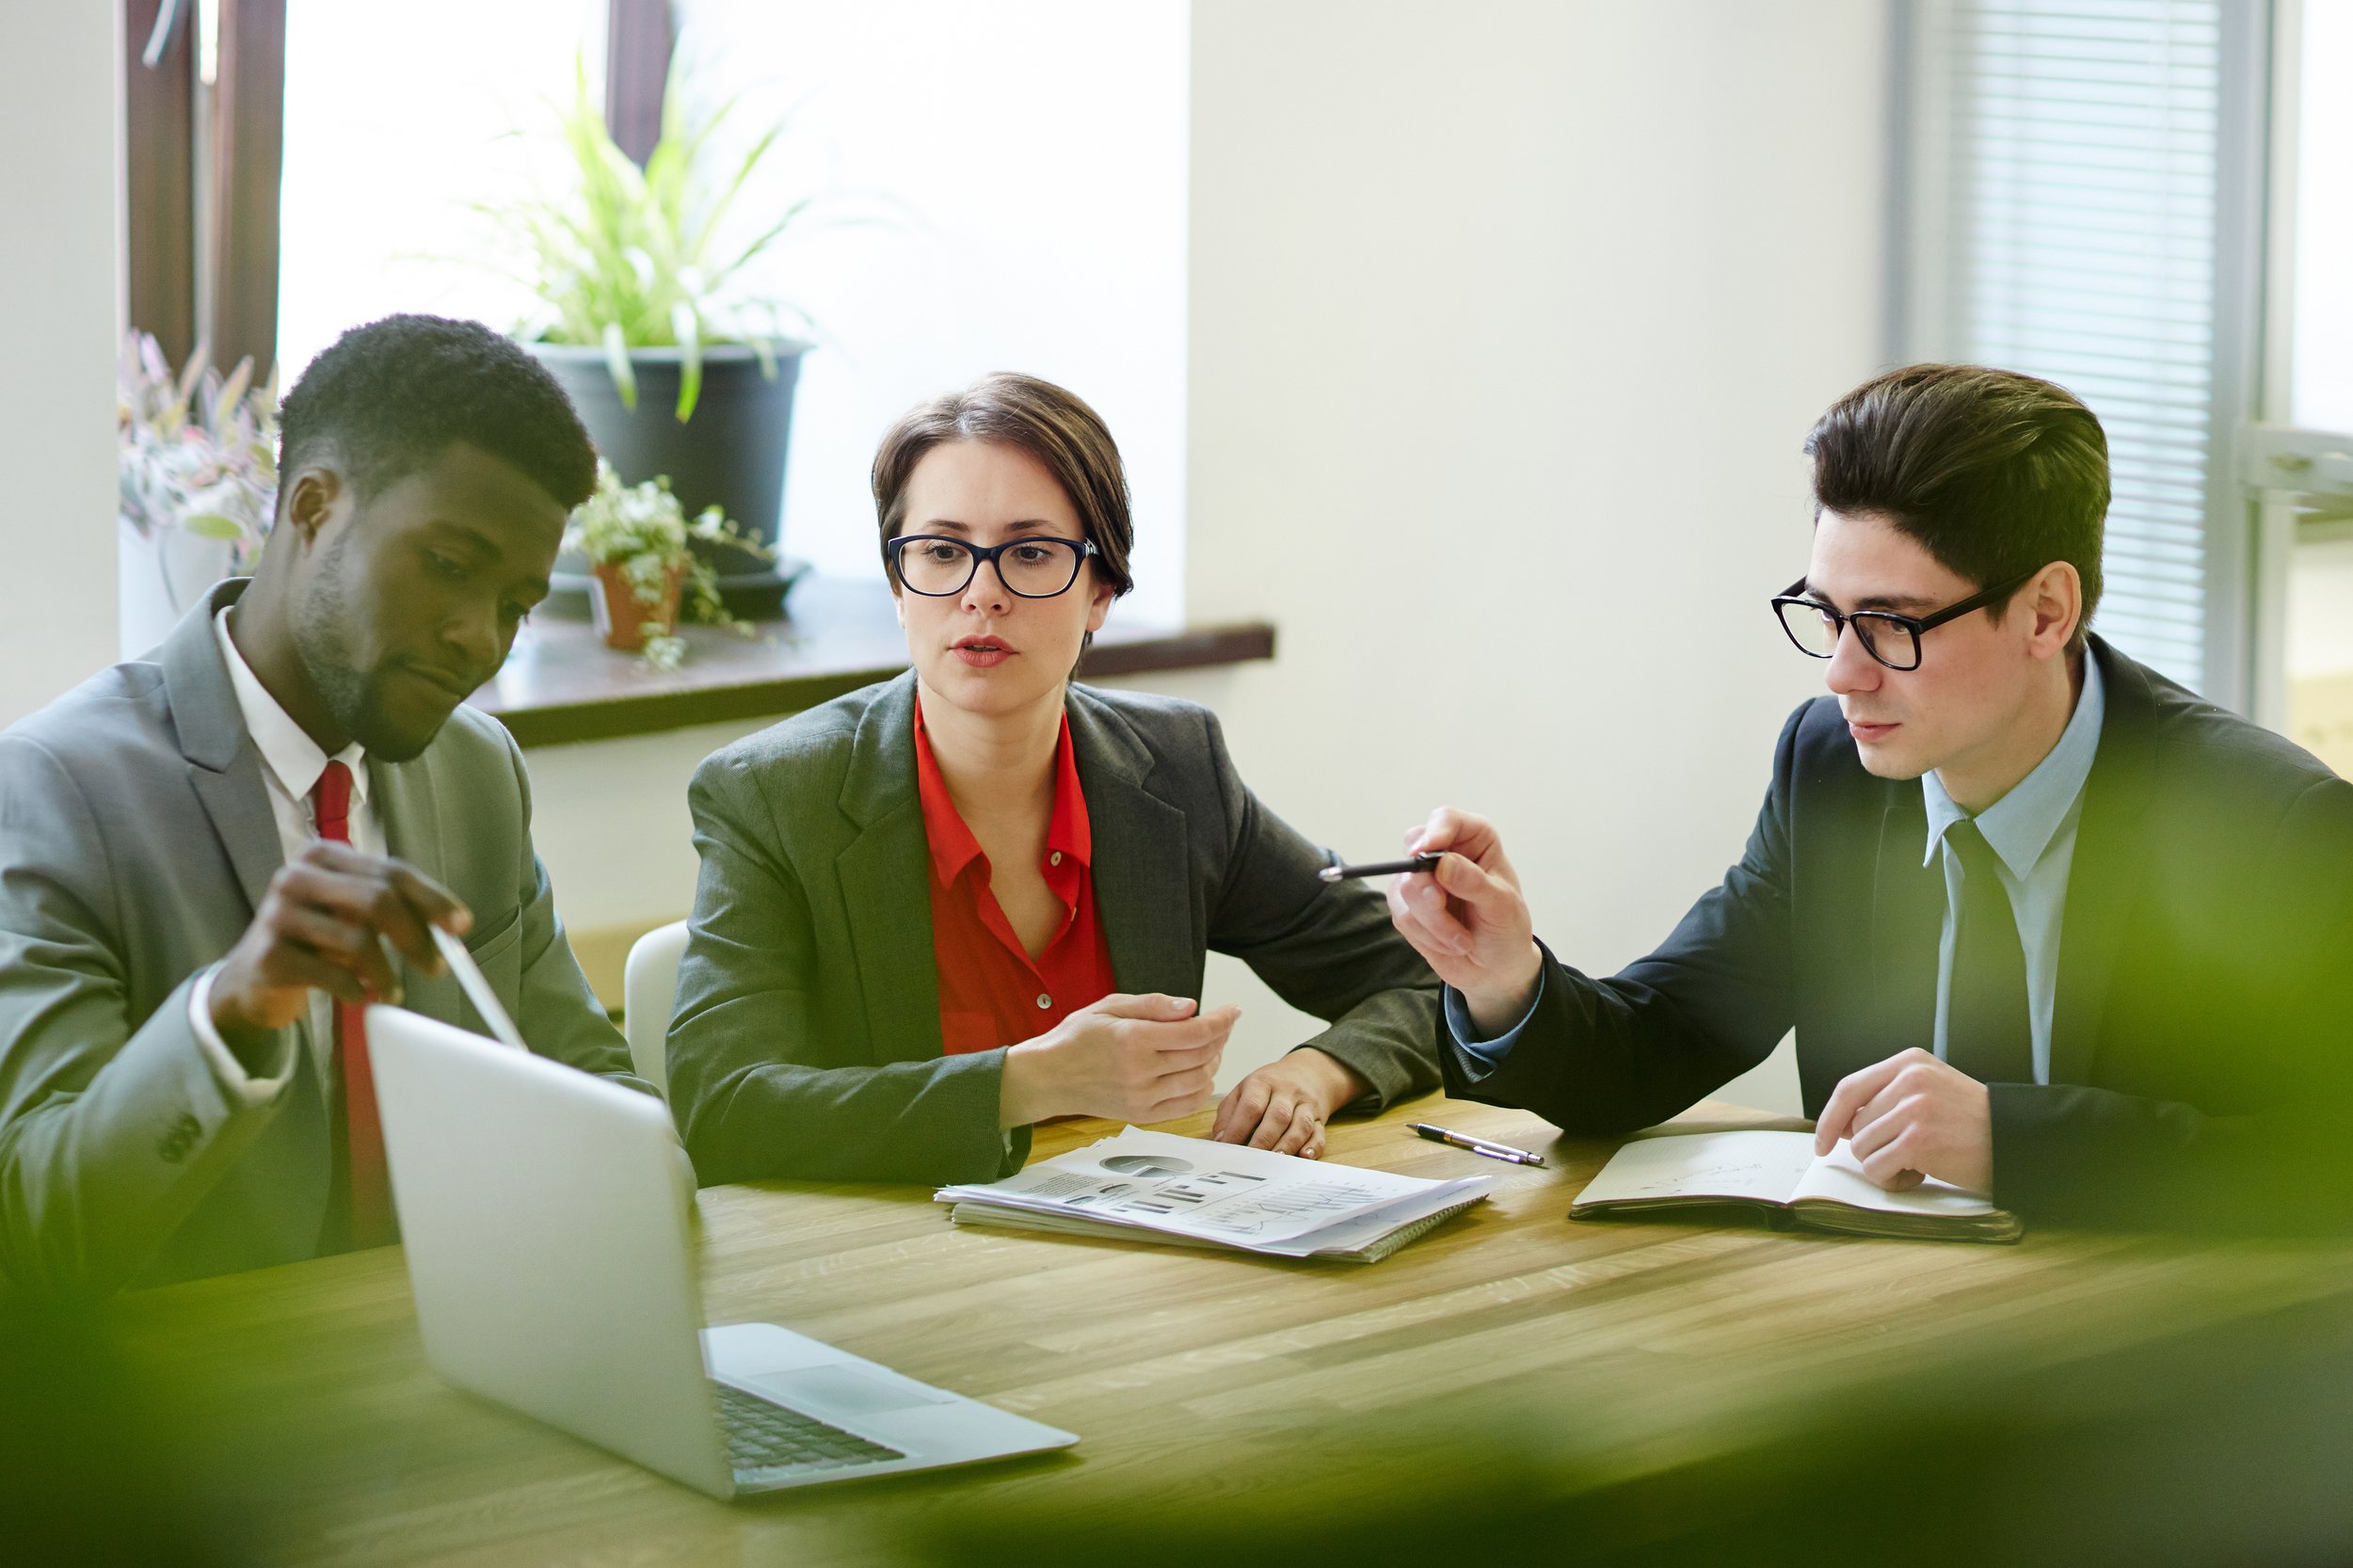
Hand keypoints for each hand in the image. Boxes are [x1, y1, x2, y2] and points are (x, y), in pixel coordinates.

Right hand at [210, 842, 470, 1035]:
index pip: (391, 871)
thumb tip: (453, 925)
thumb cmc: (314, 940)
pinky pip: (332, 974)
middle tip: (437, 967)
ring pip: (358, 939)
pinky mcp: (268, 955)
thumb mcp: (351, 914)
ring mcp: (277, 914)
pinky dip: (356, 989)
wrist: (251, 978)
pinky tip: (358, 995)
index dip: (432, 899)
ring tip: (393, 991)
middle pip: (378, 900)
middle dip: (416, 938)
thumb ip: (394, 908)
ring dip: (387, 973)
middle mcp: (296, 876)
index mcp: (323, 856)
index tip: (461, 926)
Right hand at [999, 993, 1238, 1128]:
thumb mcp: (1109, 1006)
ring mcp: (1143, 1097)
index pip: (1196, 1032)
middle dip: (1220, 1037)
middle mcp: (1140, 1071)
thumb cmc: (1076, 1038)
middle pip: (1203, 1055)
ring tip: (1206, 1047)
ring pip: (1200, 1080)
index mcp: (1133, 1039)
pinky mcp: (1142, 1115)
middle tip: (1220, 1024)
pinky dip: (1201, 1088)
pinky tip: (1196, 1072)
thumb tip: (1192, 1007)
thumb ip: (1153, 1005)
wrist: (1048, 1078)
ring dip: (1213, 1061)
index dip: (1222, 1020)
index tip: (1233, 1011)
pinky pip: (1188, 1105)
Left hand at [1209, 1047, 1367, 1157]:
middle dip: (1263, 1140)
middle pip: (1278, 1115)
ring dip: (1288, 1145)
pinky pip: (1319, 1133)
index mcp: (1262, 1082)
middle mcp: (1287, 1091)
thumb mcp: (1244, 1090)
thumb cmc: (1270, 1086)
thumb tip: (1220, 1140)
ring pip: (1301, 1125)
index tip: (1228, 1148)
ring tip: (1275, 1161)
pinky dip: (1313, 1146)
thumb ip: (1229, 1113)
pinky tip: (1304, 1156)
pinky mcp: (1320, 1117)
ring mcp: (1306, 1104)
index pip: (1251, 1106)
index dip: (1238, 1128)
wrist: (1308, 1071)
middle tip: (1251, 1160)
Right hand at [1385, 808, 1542, 1036]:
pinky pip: (1402, 915)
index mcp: (1473, 840)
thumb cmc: (1506, 929)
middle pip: (1414, 848)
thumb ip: (1474, 883)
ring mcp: (1421, 880)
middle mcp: (1444, 853)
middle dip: (1426, 886)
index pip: (1446, 820)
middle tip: (1443, 905)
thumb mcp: (1501, 906)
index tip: (1426, 851)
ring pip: (1405, 888)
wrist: (1495, 968)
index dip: (1434, 832)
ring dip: (1434, 922)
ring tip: (1462, 940)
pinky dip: (1427, 935)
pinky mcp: (1407, 907)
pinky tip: (1449, 943)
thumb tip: (1442, 864)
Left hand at [1812, 1047, 1992, 1193]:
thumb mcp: (1929, 1091)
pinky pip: (1877, 1168)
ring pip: (1862, 1149)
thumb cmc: (1971, 1122)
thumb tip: (1840, 1126)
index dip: (1829, 1118)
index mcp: (1909, 1063)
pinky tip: (1920, 1174)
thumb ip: (1887, 1098)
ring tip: (1918, 1162)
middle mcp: (1910, 1080)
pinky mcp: (1918, 1140)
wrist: (2016, 1140)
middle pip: (1855, 1126)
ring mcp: (1913, 1109)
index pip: (1849, 1088)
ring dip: (1885, 1165)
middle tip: (1907, 1154)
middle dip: (1874, 1148)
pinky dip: (1892, 1179)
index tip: (1822, 1142)